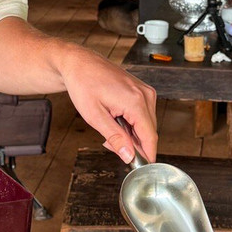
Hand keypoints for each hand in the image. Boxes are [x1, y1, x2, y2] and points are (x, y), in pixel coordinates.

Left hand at [60, 47, 157, 162]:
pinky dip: (132, 122)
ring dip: (131, 133)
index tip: (137, 168)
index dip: (146, 156)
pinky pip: (144, 114)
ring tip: (109, 126)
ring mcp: (146, 91)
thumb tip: (129, 155)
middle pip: (149, 132)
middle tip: (108, 143)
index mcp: (136, 101)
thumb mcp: (94, 116)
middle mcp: (146, 95)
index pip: (150, 137)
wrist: (80, 63)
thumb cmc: (83, 84)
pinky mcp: (143, 90)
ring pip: (147, 125)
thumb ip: (115, 137)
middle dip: (132, 144)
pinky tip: (115, 118)